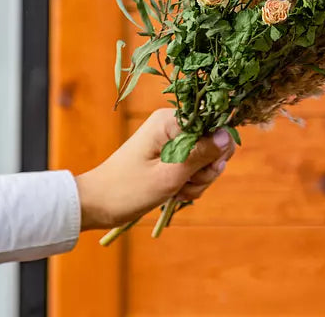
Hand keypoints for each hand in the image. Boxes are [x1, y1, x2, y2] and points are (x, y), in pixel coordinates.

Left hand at [75, 109, 235, 230]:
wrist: (96, 205)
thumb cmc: (127, 189)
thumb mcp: (168, 175)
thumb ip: (201, 153)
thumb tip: (228, 134)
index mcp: (171, 120)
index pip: (214, 123)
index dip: (218, 148)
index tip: (207, 169)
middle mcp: (174, 125)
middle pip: (213, 143)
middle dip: (206, 169)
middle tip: (188, 184)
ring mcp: (172, 140)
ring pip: (206, 159)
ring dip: (198, 180)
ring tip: (177, 191)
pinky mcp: (170, 155)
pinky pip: (194, 167)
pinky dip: (190, 183)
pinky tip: (176, 193)